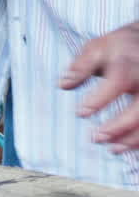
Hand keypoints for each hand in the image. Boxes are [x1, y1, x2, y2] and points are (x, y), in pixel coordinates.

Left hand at [61, 21, 138, 151]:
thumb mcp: (98, 48)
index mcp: (129, 62)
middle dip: (120, 125)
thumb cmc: (120, 48)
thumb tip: (64, 84)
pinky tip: (125, 146)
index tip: (81, 113)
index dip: (100, 99)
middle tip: (97, 138)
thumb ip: (81, 66)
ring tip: (113, 148)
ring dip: (134, 137)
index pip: (118, 80)